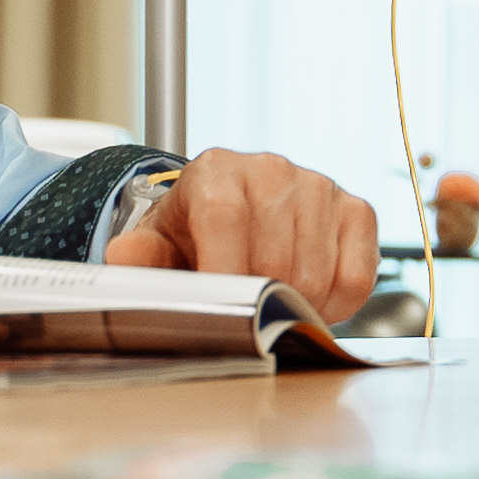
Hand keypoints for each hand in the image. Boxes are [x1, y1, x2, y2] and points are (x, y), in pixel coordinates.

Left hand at [106, 148, 382, 322]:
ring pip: (315, 276)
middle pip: (274, 260)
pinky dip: (335, 303)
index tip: (222, 309)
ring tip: (274, 296)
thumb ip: (142, 256)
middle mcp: (271, 170)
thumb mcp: (159, 245)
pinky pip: (356, 279)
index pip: (225, 219)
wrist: (234, 216)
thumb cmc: (195, 235)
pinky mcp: (356, 210)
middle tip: (245, 309)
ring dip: (297, 305)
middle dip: (259, 300)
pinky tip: (311, 291)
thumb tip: (123, 256)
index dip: (224, 272)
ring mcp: (318, 187)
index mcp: (216, 172)